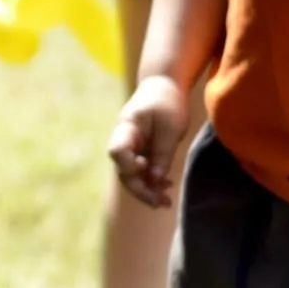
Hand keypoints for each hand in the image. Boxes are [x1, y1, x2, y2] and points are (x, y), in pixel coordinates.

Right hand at [108, 76, 189, 208]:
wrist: (164, 85)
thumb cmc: (168, 101)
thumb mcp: (171, 127)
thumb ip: (162, 153)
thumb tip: (156, 179)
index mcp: (127, 127)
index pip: (117, 151)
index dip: (128, 165)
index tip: (146, 167)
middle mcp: (125, 139)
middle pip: (123, 169)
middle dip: (140, 189)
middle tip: (162, 203)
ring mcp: (131, 146)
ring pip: (131, 174)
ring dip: (146, 189)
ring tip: (166, 202)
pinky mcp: (141, 150)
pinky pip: (141, 170)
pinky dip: (151, 181)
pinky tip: (166, 187)